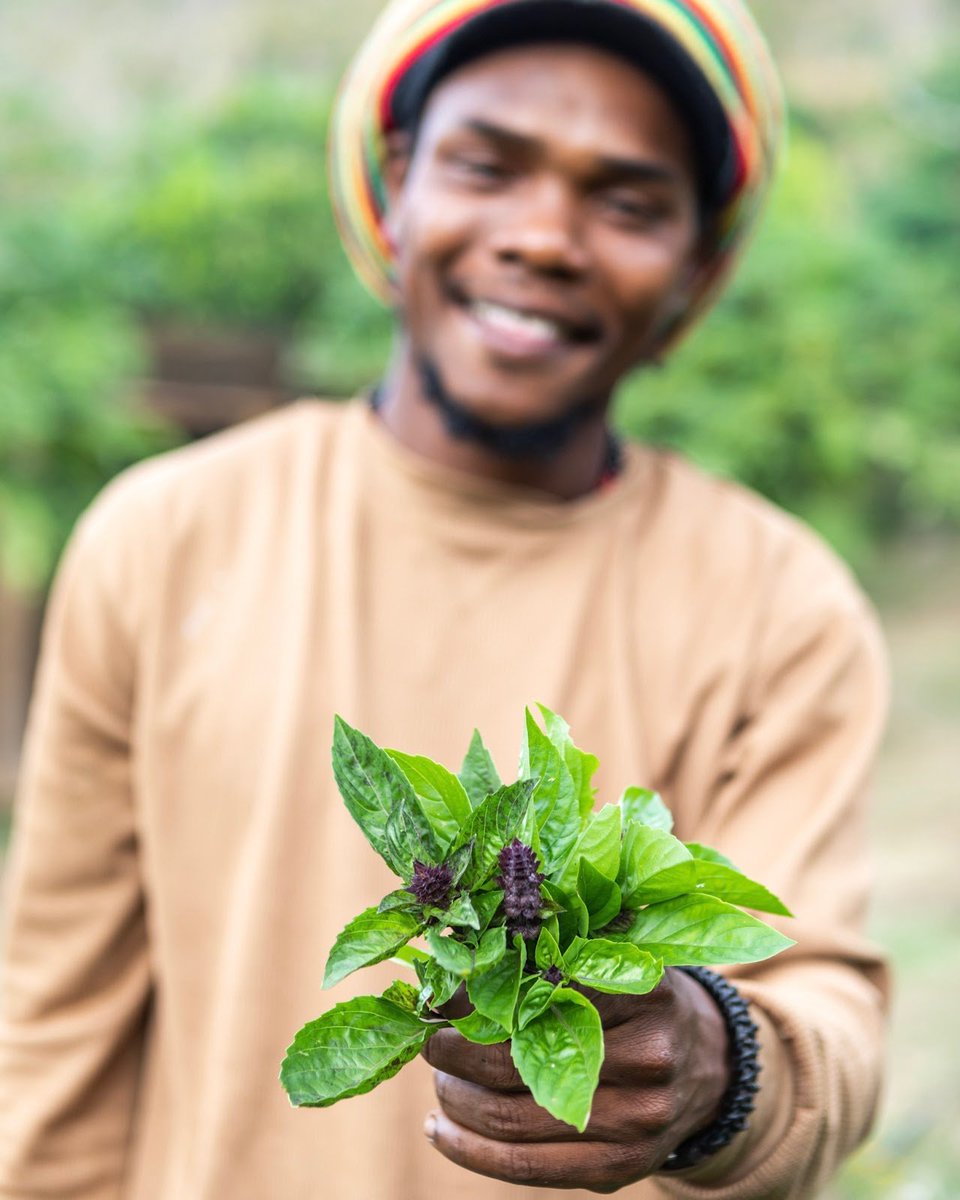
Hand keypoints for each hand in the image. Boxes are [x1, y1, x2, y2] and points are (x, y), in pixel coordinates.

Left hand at [421, 967, 730, 1192]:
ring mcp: (638, 1123)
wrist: (706, 1062)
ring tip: (438, 1078)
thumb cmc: (639, 997)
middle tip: (430, 1036)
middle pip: (520, 1061)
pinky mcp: (620, 1169)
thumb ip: (549, 954)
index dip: (476, 999)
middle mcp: (649, 1059)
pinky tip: (440, 1128)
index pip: (539, 995)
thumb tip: (456, 949)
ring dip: (457, 1099)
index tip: (437, 993)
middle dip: (457, 1051)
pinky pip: (527, 1168)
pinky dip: (471, 1151)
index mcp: (644, 992)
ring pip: (514, 1119)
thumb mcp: (611, 957)